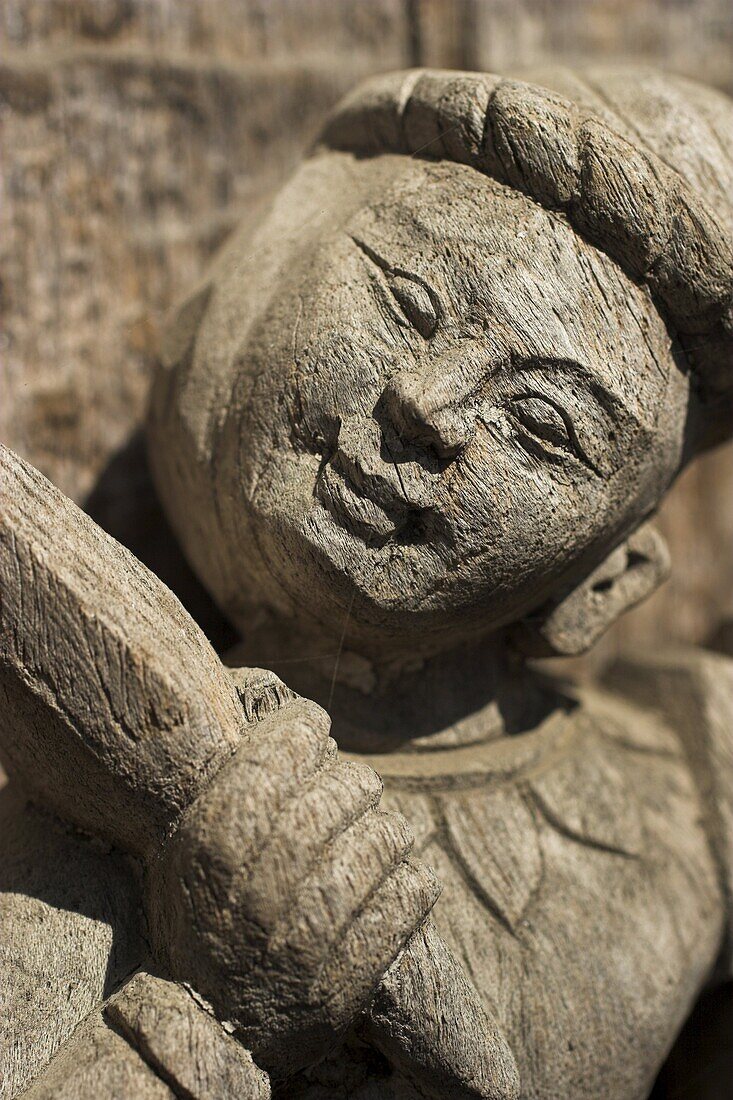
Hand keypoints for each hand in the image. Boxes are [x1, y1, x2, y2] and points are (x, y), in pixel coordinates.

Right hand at [145, 693, 439, 1077]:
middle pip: (346, 786)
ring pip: (386, 836)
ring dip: (388, 830)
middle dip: (355, 781)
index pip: (284, 748)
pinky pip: (411, 896)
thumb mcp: (187, 851)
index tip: (315, 725)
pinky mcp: (351, 974)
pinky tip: (399, 881)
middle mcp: (263, 878)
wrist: (211, 1031)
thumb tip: (291, 719)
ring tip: (375, 838)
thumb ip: (229, 788)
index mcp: (216, 840)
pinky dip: (413, 882)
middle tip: (352, 788)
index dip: (307, 727)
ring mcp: (309, 930)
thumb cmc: (202, 920)